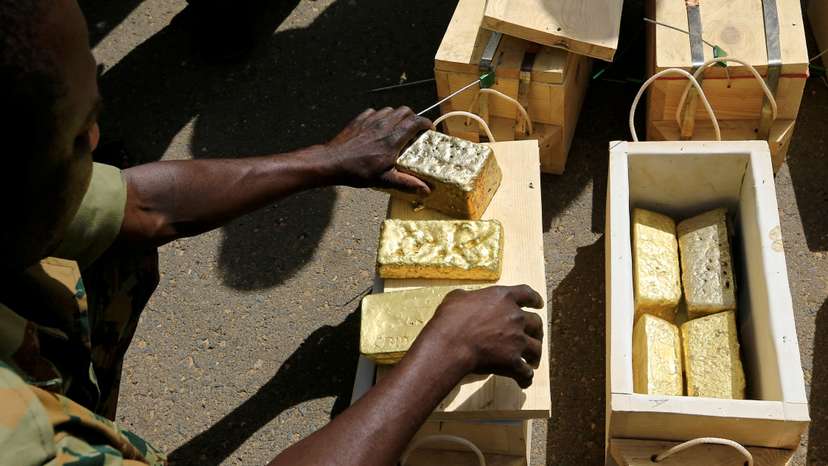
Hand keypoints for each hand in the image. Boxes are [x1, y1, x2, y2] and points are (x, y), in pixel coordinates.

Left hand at [322, 107, 432, 193]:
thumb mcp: (384, 180)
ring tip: (397, 129)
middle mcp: (384, 126)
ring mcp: (370, 120)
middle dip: (413, 117)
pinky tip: (379, 128)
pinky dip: (381, 117)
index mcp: (392, 140)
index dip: (425, 123)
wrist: (332, 162)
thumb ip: (407, 182)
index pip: (415, 122)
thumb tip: (426, 189)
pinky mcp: (359, 120)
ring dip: (397, 117)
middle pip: (405, 110)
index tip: (429, 130)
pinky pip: (375, 112)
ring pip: (390, 110)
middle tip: (414, 129)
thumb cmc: (358, 172)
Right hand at [415, 285, 544, 388]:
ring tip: (532, 360)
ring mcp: (517, 339)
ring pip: (537, 347)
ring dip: (535, 354)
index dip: (535, 299)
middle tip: (535, 335)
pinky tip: (523, 381)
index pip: (527, 294)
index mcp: (503, 297)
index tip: (538, 304)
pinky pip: (526, 372)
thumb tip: (468, 299)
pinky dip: (526, 377)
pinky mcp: (513, 361)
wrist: (450, 344)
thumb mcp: (457, 297)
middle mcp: (515, 316)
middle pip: (536, 322)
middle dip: (537, 330)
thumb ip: (470, 297)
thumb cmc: (450, 319)